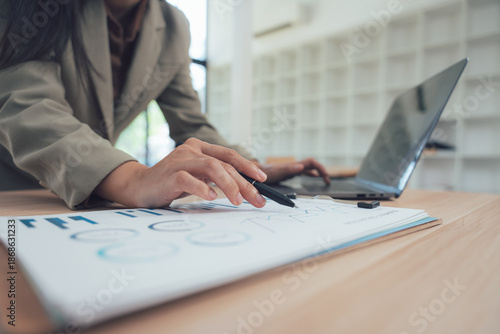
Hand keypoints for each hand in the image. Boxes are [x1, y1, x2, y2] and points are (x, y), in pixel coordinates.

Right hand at [95, 138, 267, 207]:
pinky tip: (211, 198)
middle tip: (257, 200)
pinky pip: (190, 179)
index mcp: (200, 147)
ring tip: (238, 201)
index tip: (263, 180)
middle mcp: (191, 149)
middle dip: (244, 183)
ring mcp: (180, 160)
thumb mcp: (197, 177)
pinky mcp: (170, 174)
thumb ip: (215, 176)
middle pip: (224, 164)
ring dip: (229, 185)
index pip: (229, 155)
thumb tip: (245, 188)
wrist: (139, 188)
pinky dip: (202, 188)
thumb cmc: (172, 184)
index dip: (248, 166)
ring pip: (212, 167)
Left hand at [254, 158, 329, 184]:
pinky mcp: (289, 172)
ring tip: (325, 180)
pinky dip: (311, 175)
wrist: (255, 173)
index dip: (320, 168)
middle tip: (328, 180)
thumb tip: (302, 167)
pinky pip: (304, 172)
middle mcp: (295, 166)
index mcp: (294, 165)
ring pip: (309, 168)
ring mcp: (292, 168)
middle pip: (313, 165)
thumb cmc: (265, 172)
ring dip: (318, 172)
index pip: (311, 162)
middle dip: (322, 170)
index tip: (325, 177)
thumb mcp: (278, 172)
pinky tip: (313, 178)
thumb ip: (289, 169)